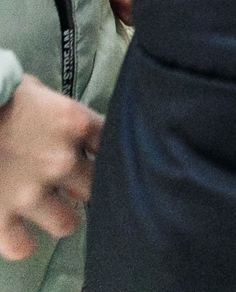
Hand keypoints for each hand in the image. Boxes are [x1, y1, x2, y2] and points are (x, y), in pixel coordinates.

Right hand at [0, 80, 98, 260]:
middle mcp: (60, 160)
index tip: (95, 159)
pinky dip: (19, 243)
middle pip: (96, 187)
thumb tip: (74, 130)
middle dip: (84, 188)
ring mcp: (29, 191)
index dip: (105, 155)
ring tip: (51, 214)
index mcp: (74, 124)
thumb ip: (61, 115)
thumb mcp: (37, 92)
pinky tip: (18, 235)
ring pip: (66, 224)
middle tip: (73, 188)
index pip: (113, 146)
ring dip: (60, 219)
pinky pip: (20, 247)